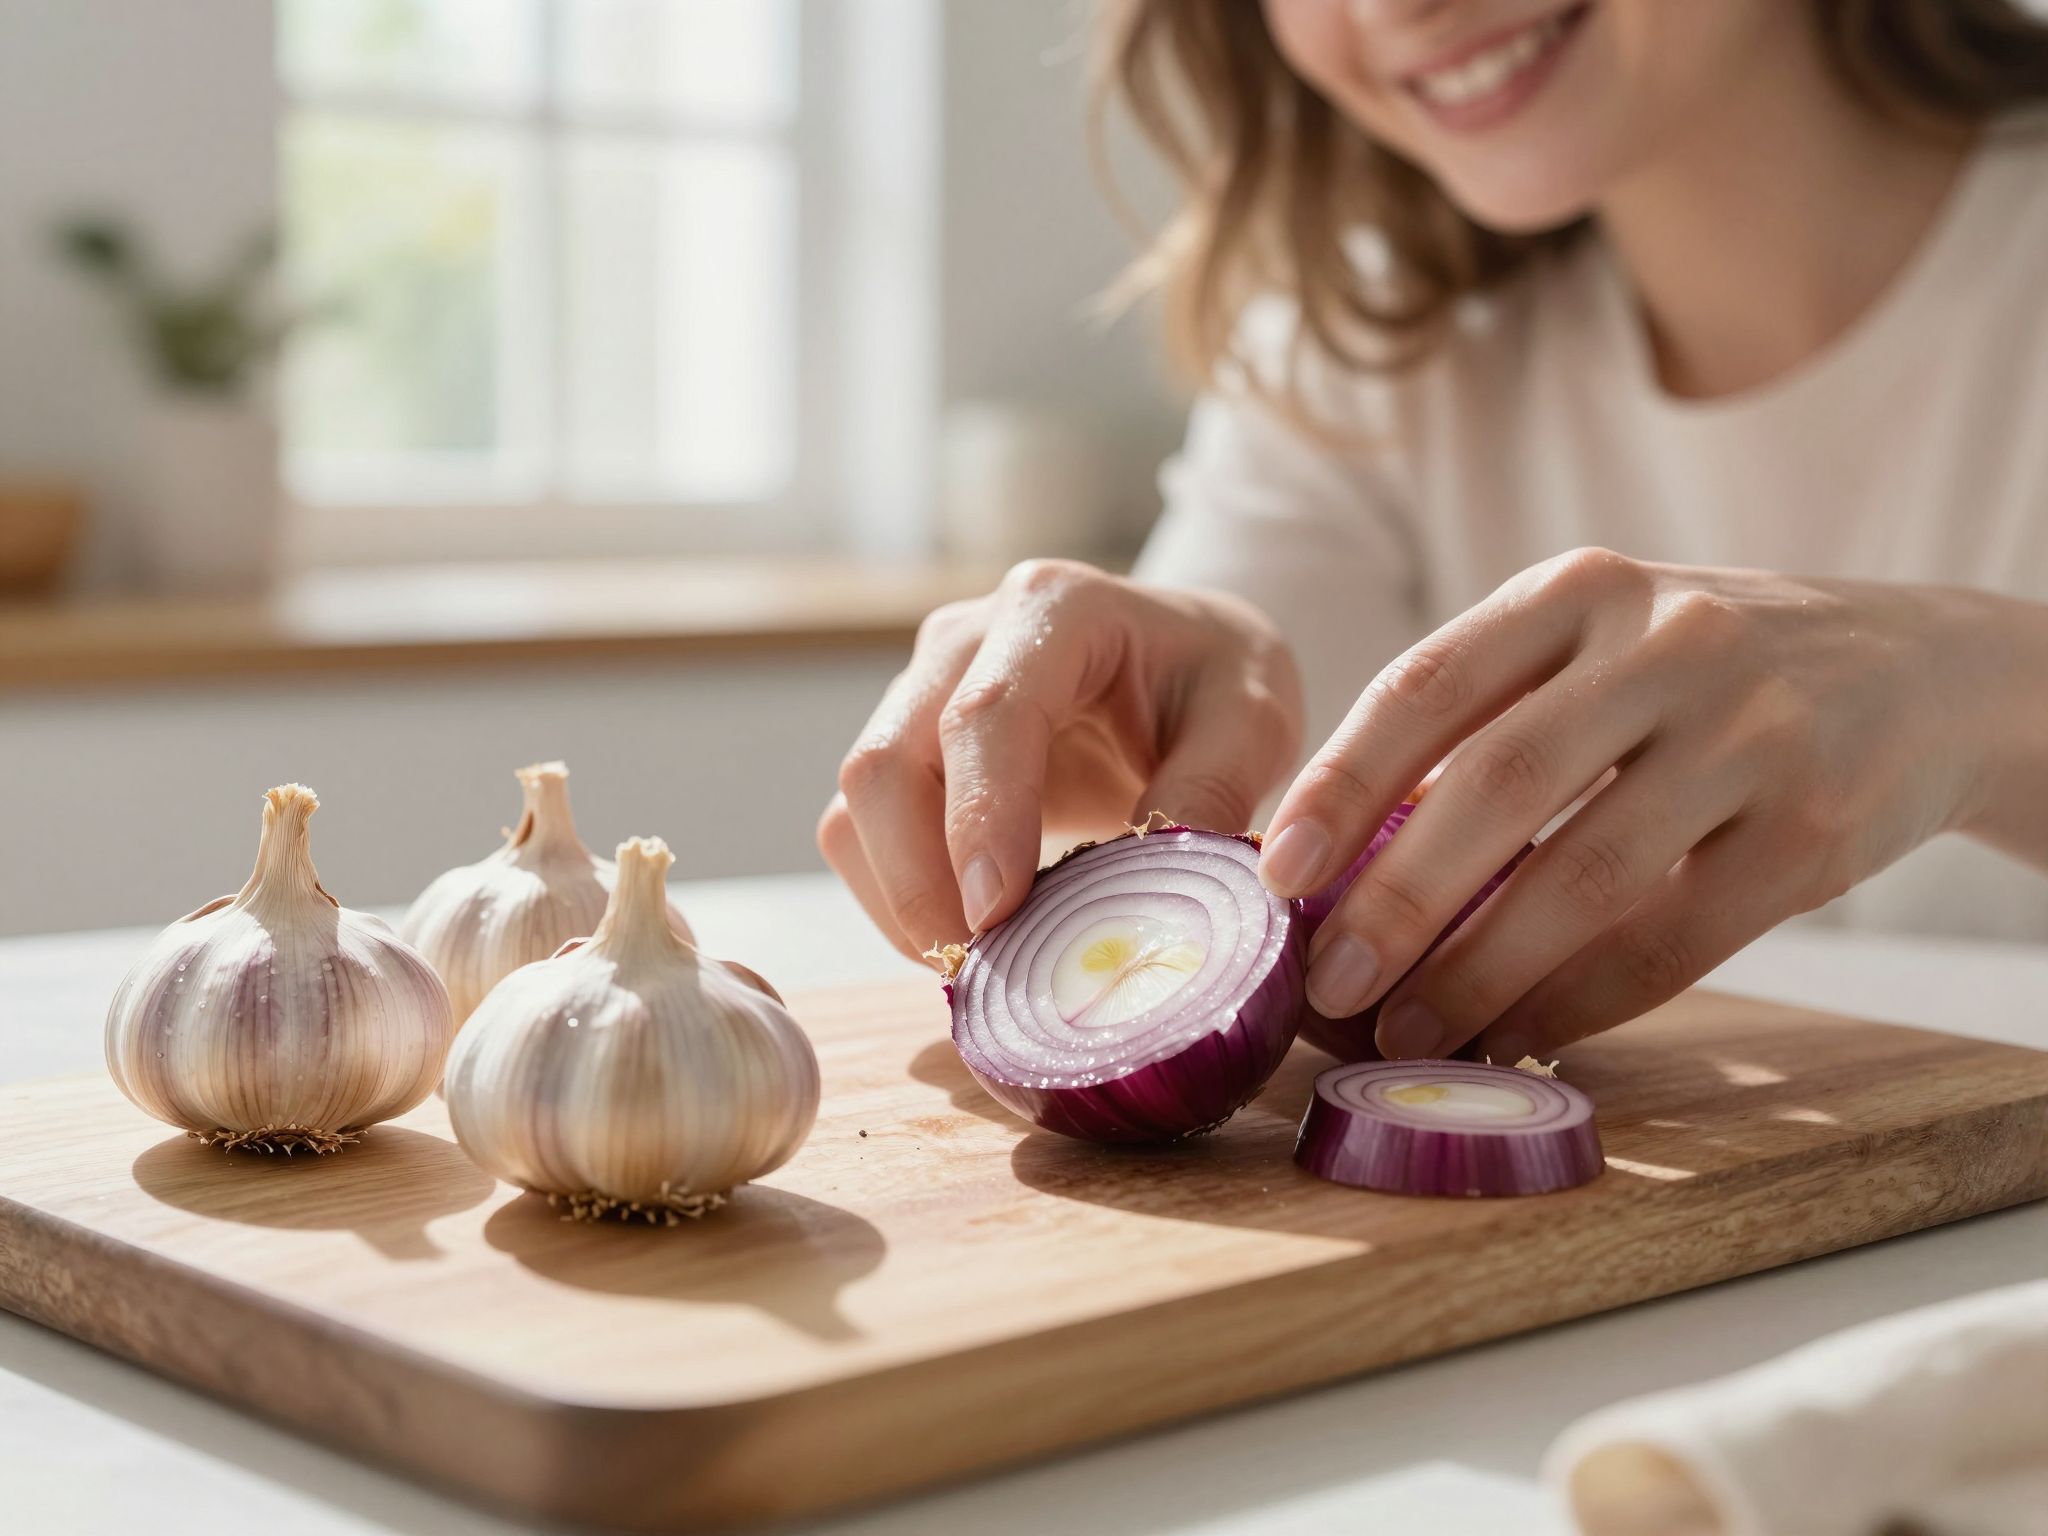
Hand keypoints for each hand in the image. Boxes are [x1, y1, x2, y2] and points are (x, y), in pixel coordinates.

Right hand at [820, 559, 1302, 959]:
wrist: (1186, 660)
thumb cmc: (1217, 682)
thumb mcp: (1253, 723)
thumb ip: (1207, 796)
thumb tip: (1138, 905)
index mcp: (1055, 606)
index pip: (986, 715)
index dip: (981, 820)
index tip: (996, 918)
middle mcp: (965, 637)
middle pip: (888, 760)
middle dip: (919, 880)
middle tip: (982, 970)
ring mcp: (919, 689)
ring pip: (858, 803)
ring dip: (901, 899)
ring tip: (979, 970)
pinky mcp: (905, 749)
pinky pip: (861, 831)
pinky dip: (896, 899)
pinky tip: (966, 943)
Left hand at [1258, 548, 1984, 1062]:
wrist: (1925, 669)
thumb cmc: (1704, 674)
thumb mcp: (1600, 646)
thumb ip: (1489, 721)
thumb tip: (1337, 863)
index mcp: (1580, 590)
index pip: (1430, 682)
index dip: (1341, 782)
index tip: (1274, 873)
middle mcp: (1666, 643)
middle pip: (1498, 783)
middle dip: (1396, 899)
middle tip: (1327, 984)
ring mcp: (1751, 733)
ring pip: (1585, 874)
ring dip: (1480, 971)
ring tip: (1407, 1032)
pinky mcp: (1814, 830)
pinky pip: (1673, 939)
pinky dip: (1582, 1001)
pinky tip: (1521, 1036)